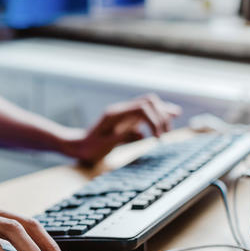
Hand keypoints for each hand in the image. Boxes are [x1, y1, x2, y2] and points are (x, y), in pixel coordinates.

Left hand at [62, 94, 181, 163]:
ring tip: (171, 124)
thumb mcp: (104, 145)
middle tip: (165, 134)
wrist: (79, 147)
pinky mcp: (126, 122)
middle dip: (161, 115)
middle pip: (149, 102)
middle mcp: (122, 111)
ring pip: (149, 106)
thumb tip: (139, 133)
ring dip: (161, 115)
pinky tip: (161, 129)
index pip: (143, 108)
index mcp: (115, 114)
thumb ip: (120, 137)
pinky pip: (144, 116)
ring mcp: (124, 115)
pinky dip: (155, 120)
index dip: (155, 120)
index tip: (158, 138)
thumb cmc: (89, 148)